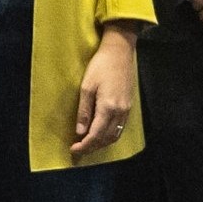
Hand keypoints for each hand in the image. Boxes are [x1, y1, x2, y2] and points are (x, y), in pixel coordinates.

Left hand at [71, 27, 139, 155]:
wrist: (120, 51)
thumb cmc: (101, 65)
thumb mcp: (86, 87)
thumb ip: (84, 111)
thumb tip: (80, 131)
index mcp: (108, 107)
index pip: (95, 135)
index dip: (84, 145)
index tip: (73, 149)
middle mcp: (120, 111)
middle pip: (106, 138)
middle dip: (92, 147)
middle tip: (78, 149)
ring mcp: (127, 109)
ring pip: (115, 135)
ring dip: (101, 143)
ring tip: (87, 144)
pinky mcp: (129, 106)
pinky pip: (120, 128)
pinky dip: (110, 135)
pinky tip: (101, 134)